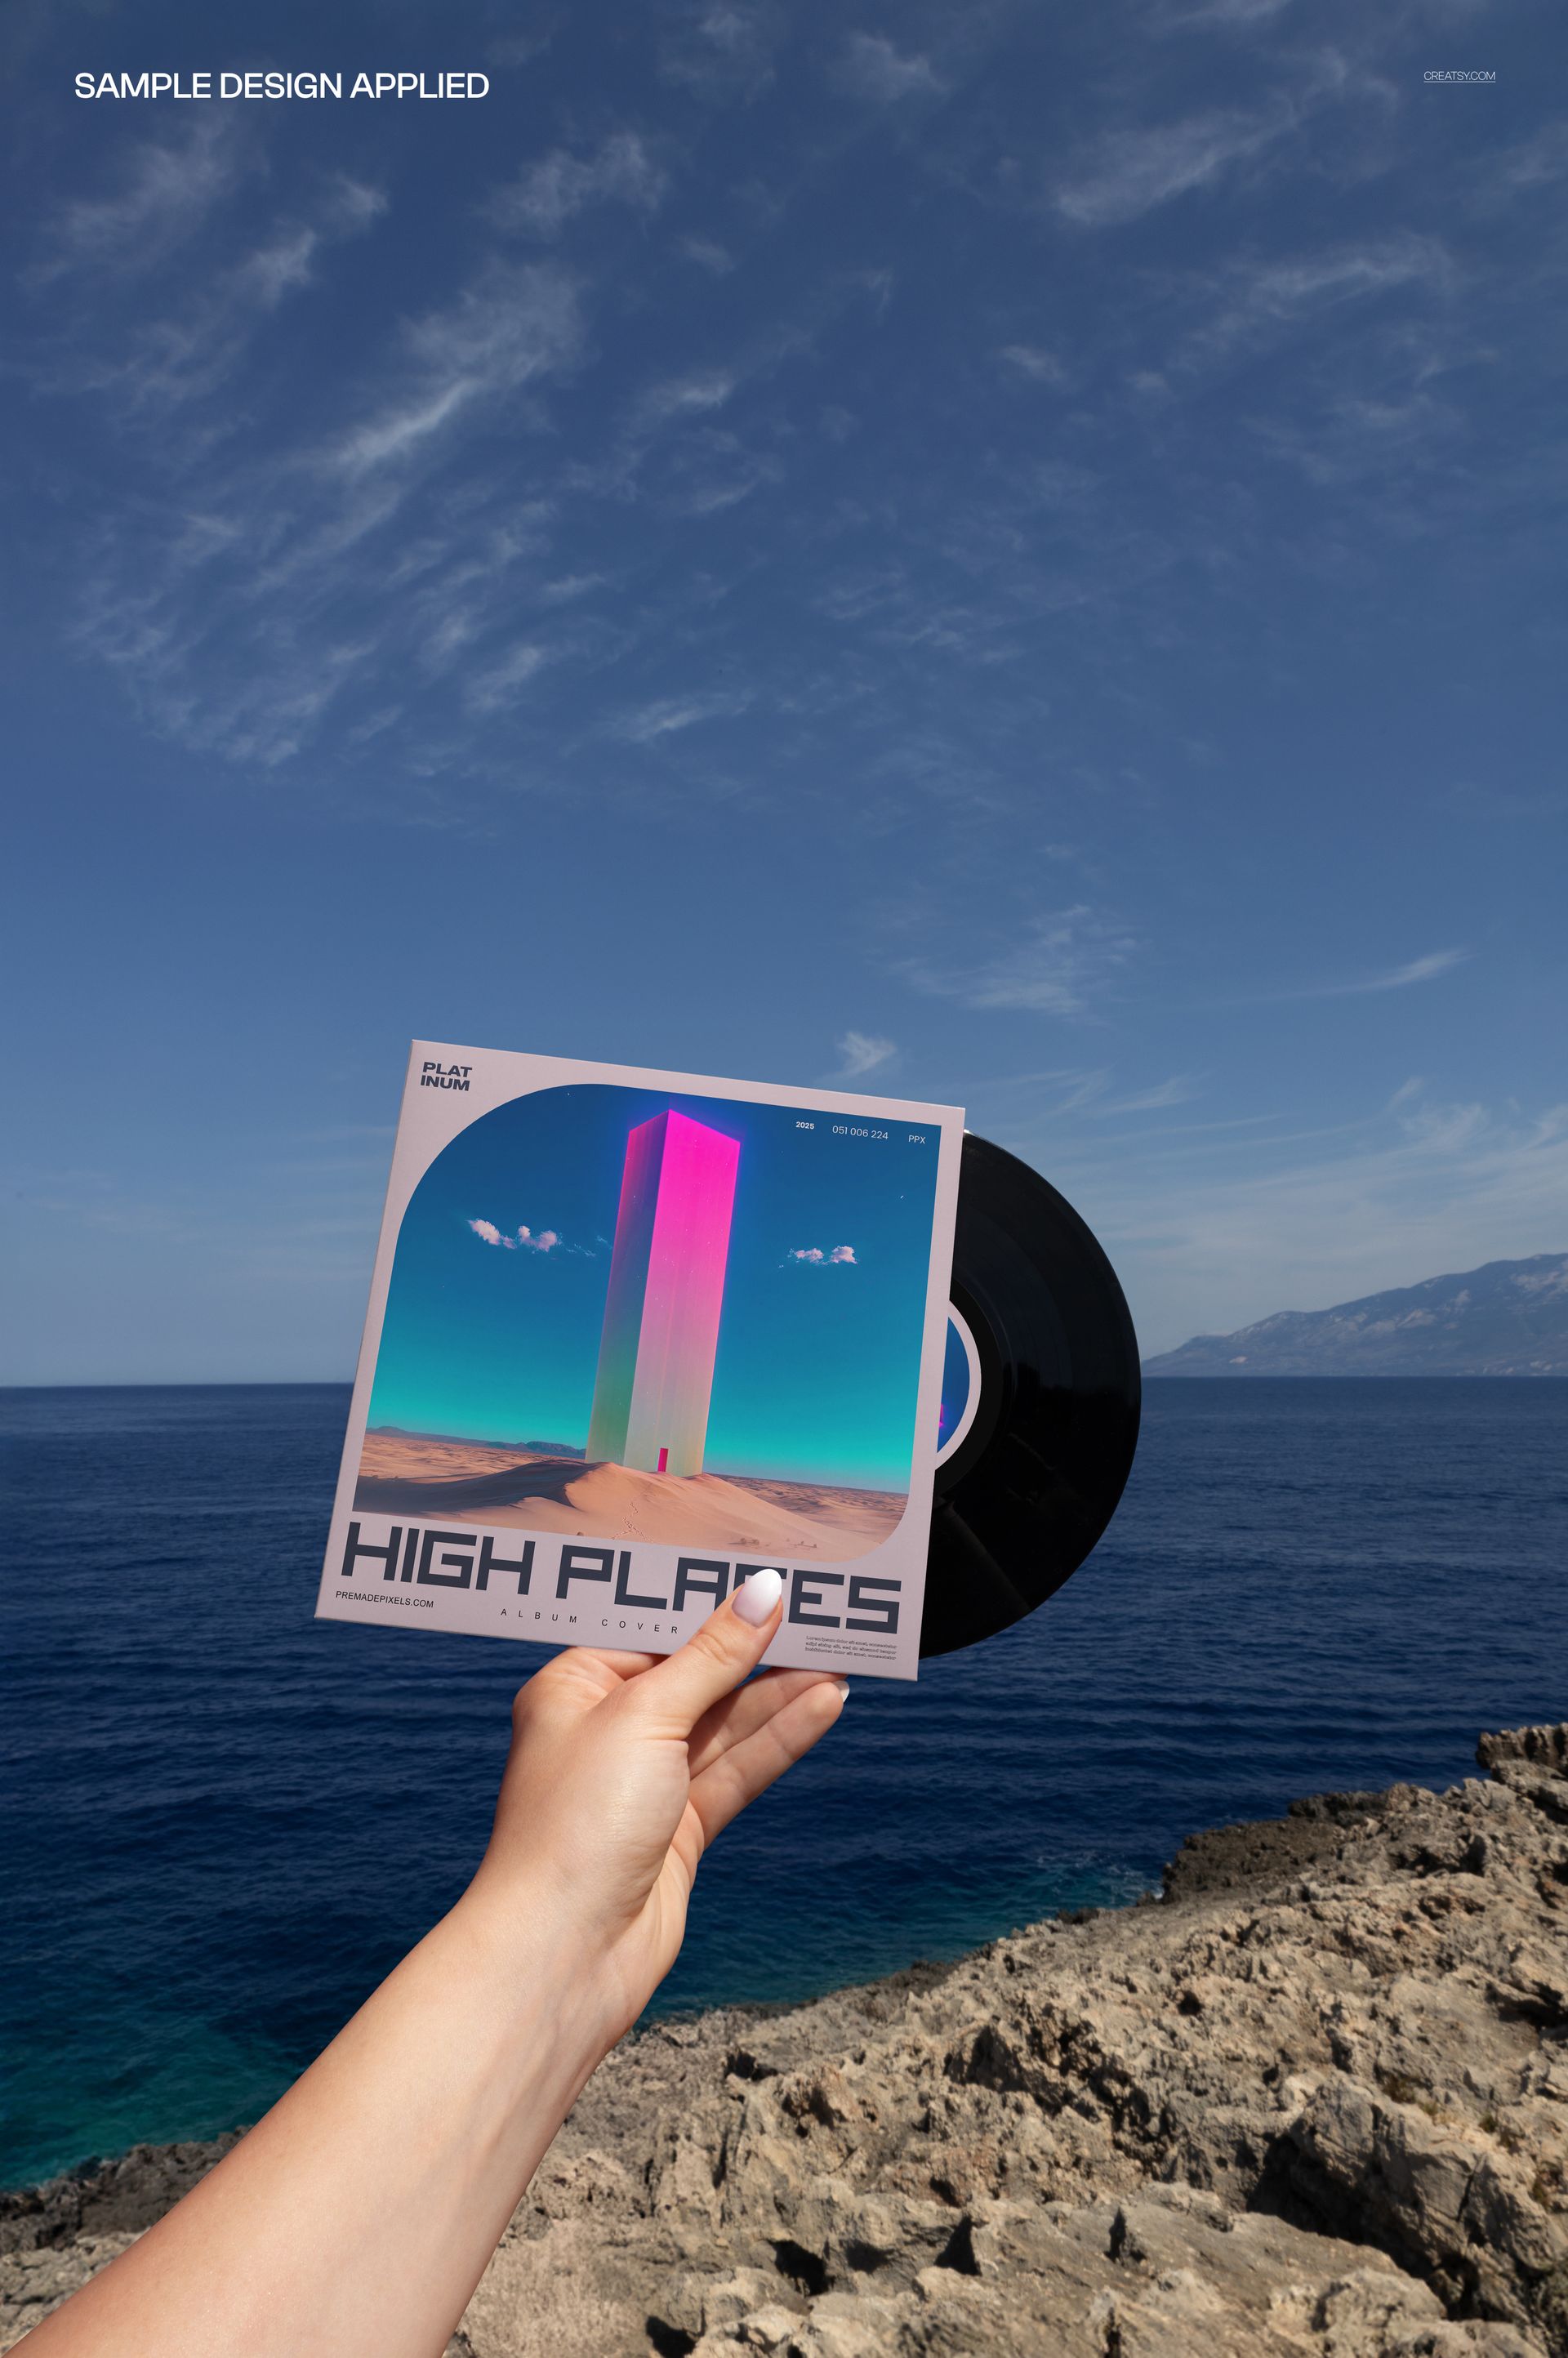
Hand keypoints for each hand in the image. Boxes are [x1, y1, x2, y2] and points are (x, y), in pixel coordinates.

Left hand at [468, 1572, 847, 2038]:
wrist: (563, 1954)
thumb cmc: (576, 1824)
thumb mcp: (647, 1716)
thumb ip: (712, 1655)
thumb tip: (761, 1593)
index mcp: (574, 1687)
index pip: (653, 1629)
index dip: (710, 1603)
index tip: (767, 1575)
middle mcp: (607, 1731)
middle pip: (696, 1675)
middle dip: (755, 1648)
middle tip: (820, 1613)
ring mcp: (644, 1783)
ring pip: (724, 1725)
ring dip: (780, 1693)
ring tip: (842, 1656)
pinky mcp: (678, 1830)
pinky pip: (736, 1771)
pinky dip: (779, 1739)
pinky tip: (822, 1705)